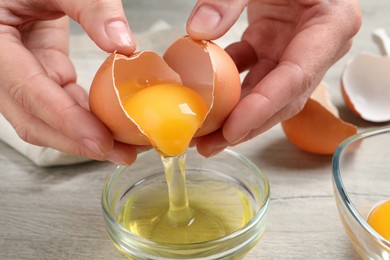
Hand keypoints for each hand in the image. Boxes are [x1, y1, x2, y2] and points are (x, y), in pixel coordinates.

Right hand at [0, 0, 137, 164]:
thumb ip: (91, 6)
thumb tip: (124, 45)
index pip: (28, 90)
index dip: (65, 119)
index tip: (100, 140)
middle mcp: (1, 66)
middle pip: (33, 119)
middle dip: (77, 142)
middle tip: (121, 154)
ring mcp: (21, 73)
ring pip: (46, 119)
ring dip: (84, 136)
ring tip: (123, 147)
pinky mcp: (40, 72)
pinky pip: (60, 103)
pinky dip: (85, 117)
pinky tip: (111, 125)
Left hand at [187, 0, 361, 155]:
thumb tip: (198, 32)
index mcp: (330, 25)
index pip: (296, 77)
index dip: (264, 108)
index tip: (232, 130)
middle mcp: (316, 45)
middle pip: (281, 98)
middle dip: (245, 126)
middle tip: (210, 146)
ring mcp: (292, 48)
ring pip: (263, 91)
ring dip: (232, 113)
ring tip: (202, 134)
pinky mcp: (271, 45)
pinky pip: (248, 71)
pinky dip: (224, 85)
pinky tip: (202, 98)